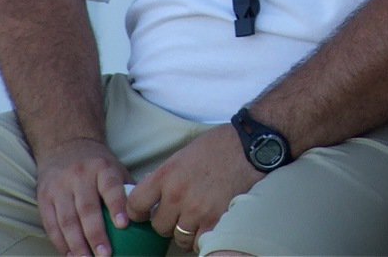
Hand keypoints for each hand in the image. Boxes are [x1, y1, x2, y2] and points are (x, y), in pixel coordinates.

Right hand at [35, 137, 130, 256]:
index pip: (111, 188)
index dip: (117, 206)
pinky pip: (51, 224)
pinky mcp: (44, 198)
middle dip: (96, 235)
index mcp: (102, 168)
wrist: (65, 145)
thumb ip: (127, 190)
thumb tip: (148, 216)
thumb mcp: (115, 168)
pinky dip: (60, 242)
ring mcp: (59, 187)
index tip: (124, 225)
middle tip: (105, 256)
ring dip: (77, 244)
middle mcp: (80, 176)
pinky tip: (70, 255)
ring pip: (67, 220)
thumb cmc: (97, 164)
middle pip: (87, 209)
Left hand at [128, 125, 262, 251]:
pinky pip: (200, 242)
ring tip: (197, 219)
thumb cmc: (220, 145)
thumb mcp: (184, 154)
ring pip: (179, 238)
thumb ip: (167, 176)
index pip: (136, 204)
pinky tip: (209, 225)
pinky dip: (203, 237)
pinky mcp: (217, 221)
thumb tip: (154, 194)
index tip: (144, 213)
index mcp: (167, 175)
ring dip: (186, 232)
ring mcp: (197, 211)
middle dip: (167, 222)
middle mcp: (178, 195)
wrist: (251, 146)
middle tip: (179, 213)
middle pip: (159, 226)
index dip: (138, 212)